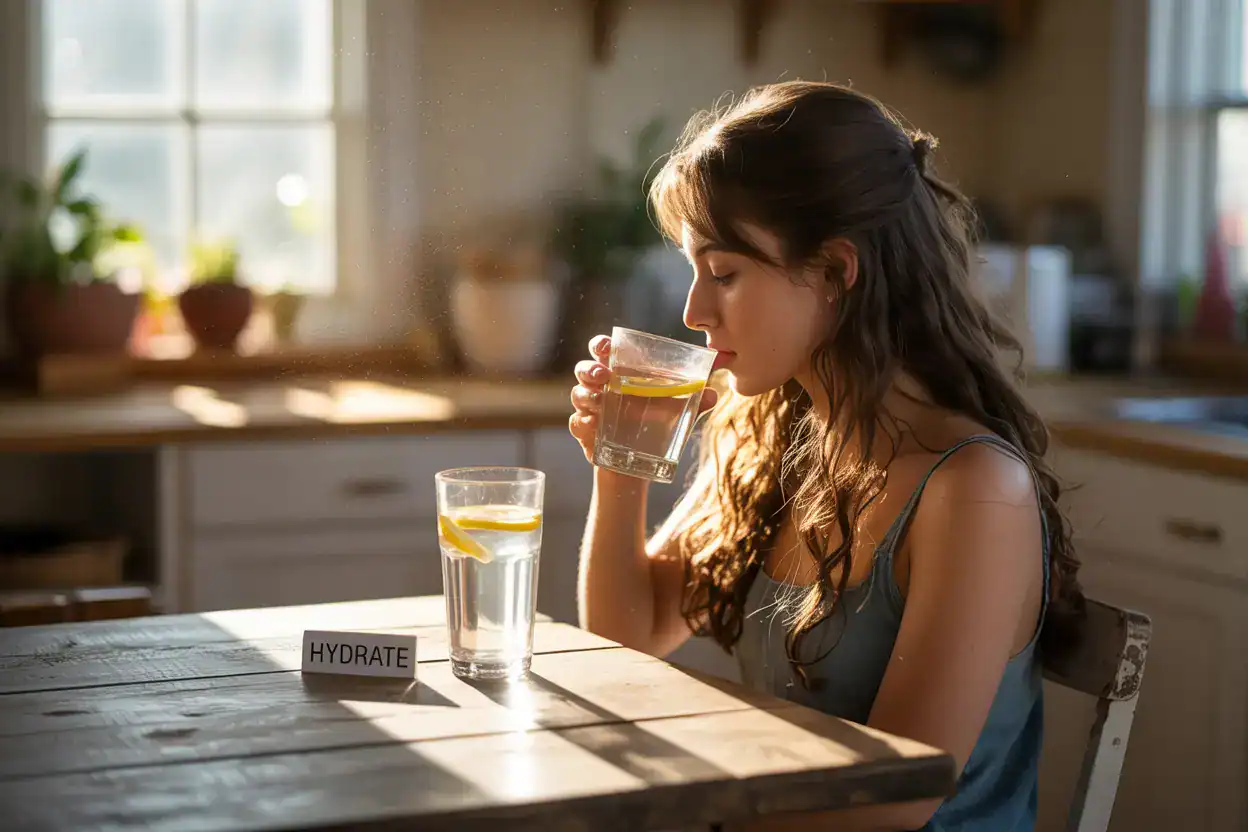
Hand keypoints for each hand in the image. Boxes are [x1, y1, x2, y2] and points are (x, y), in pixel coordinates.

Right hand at [568, 335, 717, 463]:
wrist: (639, 465)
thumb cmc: (655, 427)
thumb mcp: (677, 414)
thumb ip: (694, 401)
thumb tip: (712, 393)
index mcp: (620, 374)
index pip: (604, 351)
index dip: (600, 345)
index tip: (605, 347)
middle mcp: (601, 387)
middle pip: (584, 369)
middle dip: (589, 369)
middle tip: (603, 376)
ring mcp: (590, 409)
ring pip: (578, 394)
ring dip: (586, 395)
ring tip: (600, 402)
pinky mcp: (585, 432)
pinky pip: (576, 423)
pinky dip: (582, 423)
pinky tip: (593, 425)